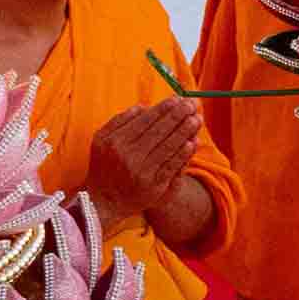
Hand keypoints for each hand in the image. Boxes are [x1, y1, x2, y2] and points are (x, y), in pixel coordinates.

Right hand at [86, 91, 199, 219]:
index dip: (163, 109)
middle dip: (177, 116)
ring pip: (167, 147)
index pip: (144, 121)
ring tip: (196, 119)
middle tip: (191, 104)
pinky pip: (171, 166)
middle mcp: (127, 156)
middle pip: (158, 131)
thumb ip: (119, 121)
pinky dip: (183, 154)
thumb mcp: (101, 140)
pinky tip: (192, 142)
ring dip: (184, 131)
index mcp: (115, 141)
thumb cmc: (105, 165)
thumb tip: (143, 107)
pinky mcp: (153, 186)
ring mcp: (141, 172)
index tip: (177, 98)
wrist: (105, 201)